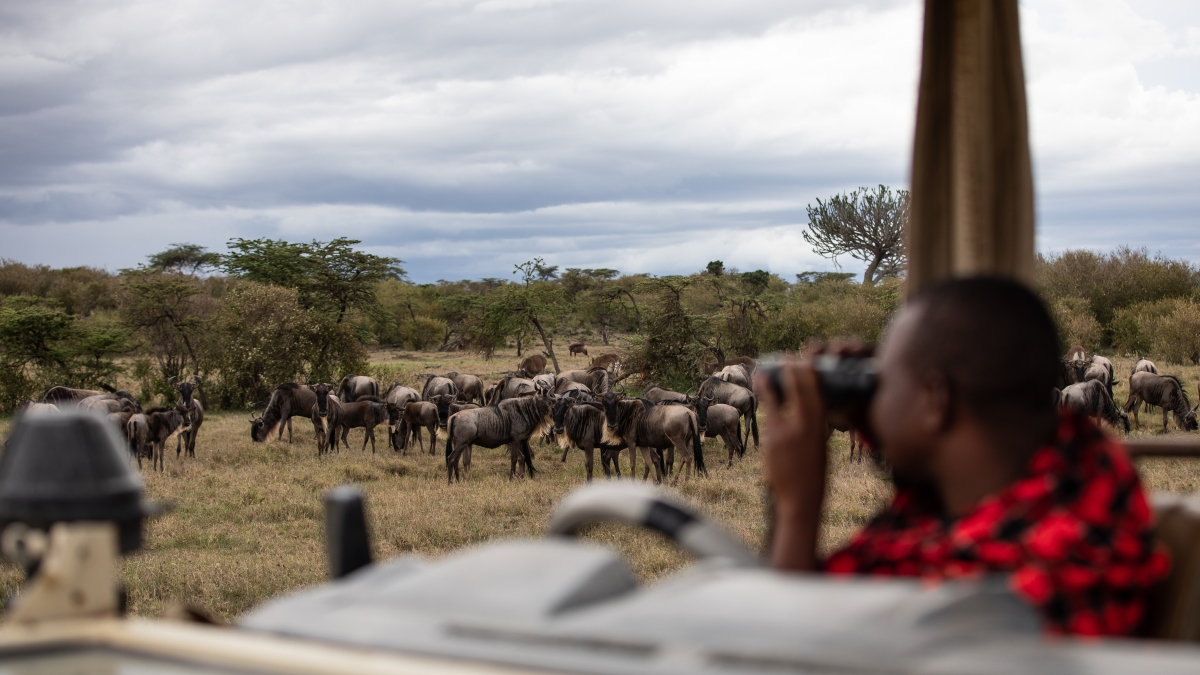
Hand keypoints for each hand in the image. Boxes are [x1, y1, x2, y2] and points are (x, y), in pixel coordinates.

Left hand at [755, 355, 828, 570]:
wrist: (799, 500)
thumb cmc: (813, 475)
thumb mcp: (820, 449)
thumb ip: (814, 429)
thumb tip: (808, 412)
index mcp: (821, 430)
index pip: (817, 395)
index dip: (810, 376)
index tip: (805, 362)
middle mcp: (804, 428)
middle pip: (799, 392)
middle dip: (792, 372)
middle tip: (787, 358)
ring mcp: (785, 434)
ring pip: (776, 402)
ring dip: (770, 384)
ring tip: (763, 371)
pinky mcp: (771, 442)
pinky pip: (767, 416)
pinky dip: (764, 403)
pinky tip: (760, 394)